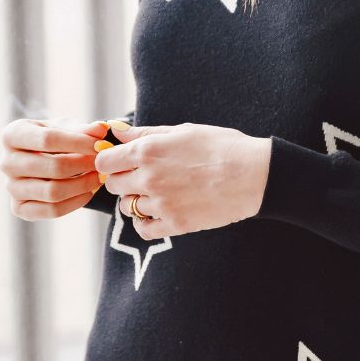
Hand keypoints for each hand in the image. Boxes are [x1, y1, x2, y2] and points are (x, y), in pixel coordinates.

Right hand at [0, 115, 118, 219]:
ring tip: (99, 177)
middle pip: (52, 167)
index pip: (48, 139)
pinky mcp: (18, 208)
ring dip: (83, 185)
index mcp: (12, 135)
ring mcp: (10, 187)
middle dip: (84, 165)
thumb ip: (84, 129)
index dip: (79, 143)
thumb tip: (101, 129)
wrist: (43, 160)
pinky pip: (51, 210)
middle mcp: (5, 162)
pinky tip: (89, 191)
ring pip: (53, 192)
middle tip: (103, 164)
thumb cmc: (56, 140)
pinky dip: (75, 202)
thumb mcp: (67, 128)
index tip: (101, 145)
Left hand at [97, 121, 271, 239]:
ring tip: (157, 193)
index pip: (105, 161)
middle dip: (123, 180)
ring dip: (136, 200)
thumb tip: (116, 131)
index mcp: (148, 151)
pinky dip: (145, 222)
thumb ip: (145, 133)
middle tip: (142, 177)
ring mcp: (161, 203)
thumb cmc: (222, 146)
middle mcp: (149, 178)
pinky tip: (158, 212)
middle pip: (113, 185)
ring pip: (127, 207)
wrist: (254, 175)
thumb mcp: (183, 131)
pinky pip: (143, 229)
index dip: (110, 161)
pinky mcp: (175, 224)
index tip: (120, 162)